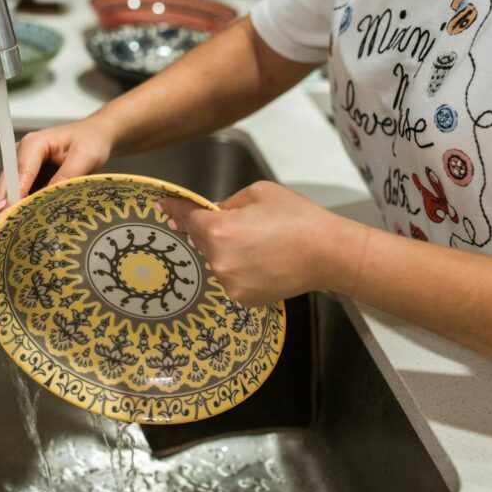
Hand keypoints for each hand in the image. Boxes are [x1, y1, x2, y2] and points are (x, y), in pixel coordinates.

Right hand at [0, 118, 114, 245]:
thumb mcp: (85, 157)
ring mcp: (21, 165)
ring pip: (4, 191)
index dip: (12, 193)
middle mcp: (22, 153)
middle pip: (5, 184)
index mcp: (35, 144)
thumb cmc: (91, 142)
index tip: (4, 212)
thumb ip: (67, 175)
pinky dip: (7, 211)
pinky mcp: (26, 176)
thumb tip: (48, 197)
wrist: (95, 135)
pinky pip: (14, 195)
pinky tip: (1, 229)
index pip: (20, 171)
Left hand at [158, 181, 340, 305]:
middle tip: (240, 225)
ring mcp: (230, 283)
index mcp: (219, 229)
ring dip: (227, 252)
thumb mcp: (259, 193)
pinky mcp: (243, 298)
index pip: (186, 217)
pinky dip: (240, 269)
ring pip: (217, 261)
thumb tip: (214, 214)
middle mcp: (218, 260)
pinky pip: (231, 278)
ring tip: (260, 244)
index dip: (174, 210)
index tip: (164, 206)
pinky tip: (263, 262)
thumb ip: (228, 203)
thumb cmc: (297, 218)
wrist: (328, 253)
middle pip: (202, 240)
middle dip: (212, 231)